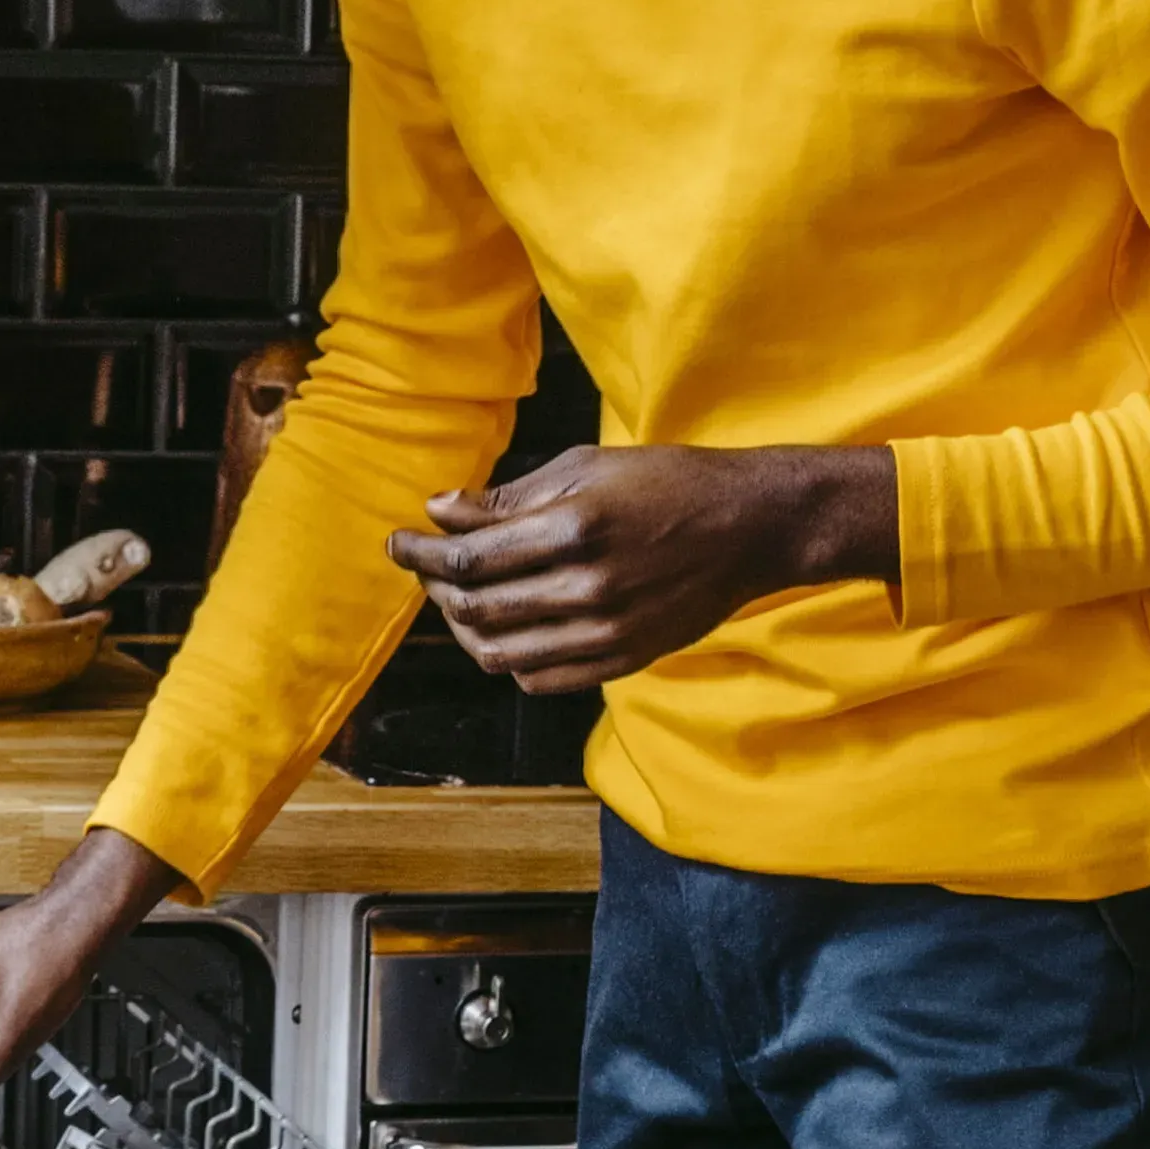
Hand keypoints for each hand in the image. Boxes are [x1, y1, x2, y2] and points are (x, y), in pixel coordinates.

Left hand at [386, 444, 899, 694]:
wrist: (751, 526)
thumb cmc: (666, 482)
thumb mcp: (586, 469)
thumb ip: (508, 498)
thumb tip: (439, 511)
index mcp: (576, 528)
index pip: (467, 558)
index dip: (419, 554)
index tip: (398, 542)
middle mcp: (589, 587)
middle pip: (475, 607)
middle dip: (433, 587)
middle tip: (424, 567)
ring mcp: (607, 633)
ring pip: (499, 652)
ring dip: (463, 627)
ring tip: (457, 599)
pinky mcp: (622, 660)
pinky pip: (538, 679)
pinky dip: (506, 659)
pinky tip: (503, 629)